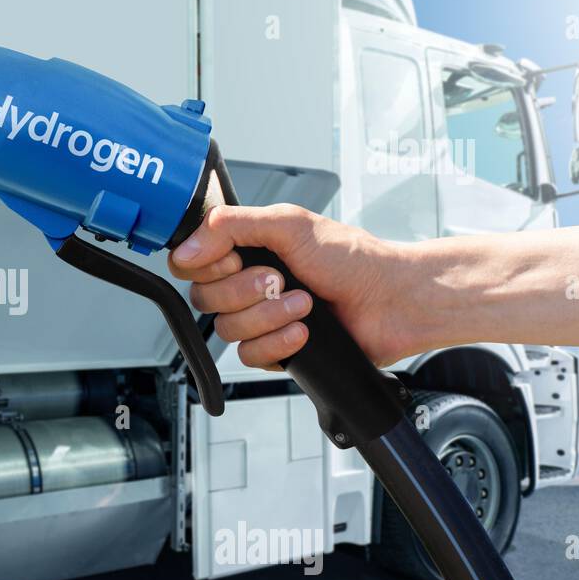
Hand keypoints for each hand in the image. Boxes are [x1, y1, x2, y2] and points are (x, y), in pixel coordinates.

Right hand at [167, 203, 413, 369]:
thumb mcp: (289, 224)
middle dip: (245, 291)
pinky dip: (278, 342)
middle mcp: (248, 283)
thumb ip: (231, 226)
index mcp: (246, 249)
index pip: (191, 261)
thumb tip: (186, 246)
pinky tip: (304, 332)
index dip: (206, 265)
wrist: (392, 302)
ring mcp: (260, 318)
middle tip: (280, 280)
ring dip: (268, 317)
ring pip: (227, 329)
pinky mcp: (274, 349)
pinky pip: (249, 355)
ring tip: (304, 305)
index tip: (234, 260)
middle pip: (205, 298)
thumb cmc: (352, 259)